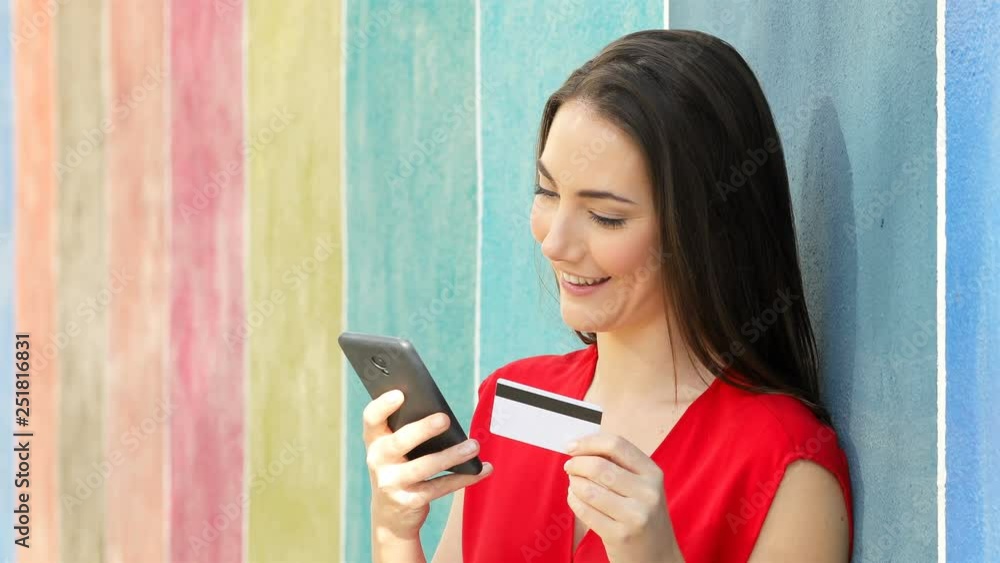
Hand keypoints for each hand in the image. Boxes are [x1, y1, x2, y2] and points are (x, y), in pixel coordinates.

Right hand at [363, 389, 492, 541]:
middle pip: (399, 441)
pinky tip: (481, 469)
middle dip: (423, 429)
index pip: (372, 418)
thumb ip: (409, 429)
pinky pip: (440, 487)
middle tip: (445, 418)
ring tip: (473, 446)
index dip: (382, 405)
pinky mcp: (410, 501)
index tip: (400, 393)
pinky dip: (463, 478)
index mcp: (375, 440)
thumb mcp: (396, 449)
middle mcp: (378, 461)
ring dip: (452, 455)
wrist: (390, 515)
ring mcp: (391, 483)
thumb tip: (441, 412)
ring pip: (424, 466)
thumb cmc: (400, 467)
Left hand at [563, 431, 683, 562]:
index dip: (588, 442)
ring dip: (573, 483)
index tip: (572, 446)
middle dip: (576, 464)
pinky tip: (576, 499)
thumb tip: (580, 447)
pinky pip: (585, 510)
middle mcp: (648, 493)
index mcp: (653, 473)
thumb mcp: (642, 486)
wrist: (657, 557)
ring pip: (588, 488)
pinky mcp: (620, 535)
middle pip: (599, 466)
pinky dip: (573, 501)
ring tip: (574, 485)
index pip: (616, 445)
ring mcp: (635, 516)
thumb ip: (618, 465)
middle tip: (569, 467)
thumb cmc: (643, 516)